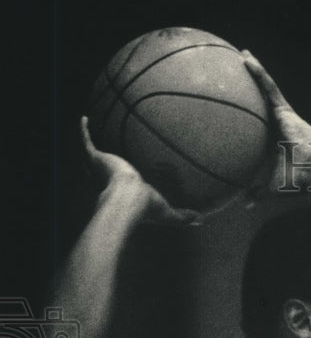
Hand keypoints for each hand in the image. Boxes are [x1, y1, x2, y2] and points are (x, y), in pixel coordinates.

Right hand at [80, 117, 199, 224]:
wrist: (129, 198)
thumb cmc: (147, 207)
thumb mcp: (167, 212)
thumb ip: (183, 216)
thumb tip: (201, 220)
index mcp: (124, 191)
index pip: (121, 184)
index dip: (122, 180)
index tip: (128, 173)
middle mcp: (109, 179)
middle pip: (103, 170)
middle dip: (101, 164)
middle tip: (105, 153)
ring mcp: (101, 168)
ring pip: (91, 155)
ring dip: (88, 147)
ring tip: (90, 135)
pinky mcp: (96, 158)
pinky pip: (85, 141)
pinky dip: (82, 130)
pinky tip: (84, 118)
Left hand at [241, 51, 310, 194]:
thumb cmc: (298, 181)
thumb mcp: (271, 187)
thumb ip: (258, 192)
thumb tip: (244, 204)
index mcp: (275, 137)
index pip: (259, 121)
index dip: (250, 112)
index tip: (238, 104)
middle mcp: (279, 122)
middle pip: (262, 99)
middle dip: (252, 84)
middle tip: (237, 70)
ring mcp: (282, 114)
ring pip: (265, 88)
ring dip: (254, 70)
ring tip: (242, 55)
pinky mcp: (284, 109)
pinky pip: (268, 87)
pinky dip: (258, 73)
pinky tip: (246, 61)